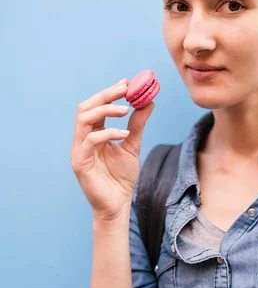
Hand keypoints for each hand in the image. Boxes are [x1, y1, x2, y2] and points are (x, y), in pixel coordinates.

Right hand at [70, 78, 154, 221]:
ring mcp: (78, 150)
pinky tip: (124, 133)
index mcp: (92, 134)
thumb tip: (148, 101)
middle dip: (105, 95)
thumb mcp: (132, 145)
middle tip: (125, 89)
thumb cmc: (122, 177)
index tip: (127, 83)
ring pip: (83, 120)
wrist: (118, 204)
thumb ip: (137, 124)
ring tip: (126, 110)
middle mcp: (82, 139)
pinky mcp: (79, 163)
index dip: (109, 93)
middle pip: (86, 108)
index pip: (95, 106)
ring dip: (105, 110)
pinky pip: (90, 141)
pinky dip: (107, 133)